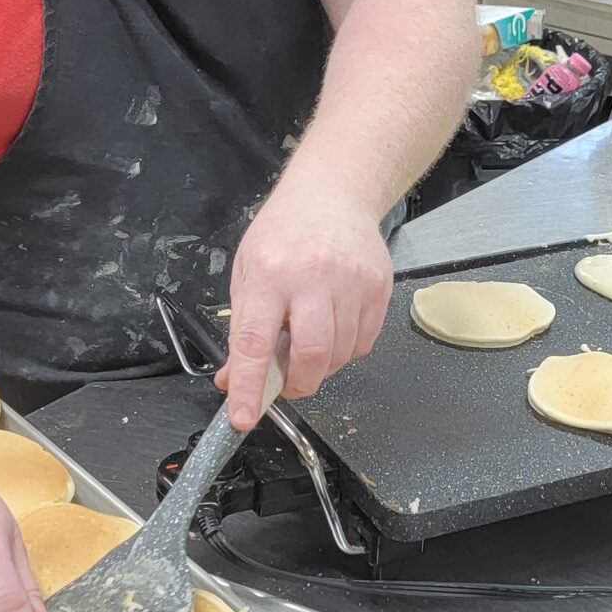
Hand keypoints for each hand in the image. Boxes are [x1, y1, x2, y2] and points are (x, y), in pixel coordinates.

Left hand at [217, 175, 393, 426]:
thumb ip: (241, 330)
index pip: (255, 342)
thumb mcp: (247, 272)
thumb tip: (233, 381)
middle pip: (312, 355)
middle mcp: (312, 277)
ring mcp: (351, 283)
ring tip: (309, 339)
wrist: (333, 194)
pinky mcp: (378, 288)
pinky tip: (333, 326)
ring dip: (321, 366)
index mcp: (269, 274)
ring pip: (340, 355)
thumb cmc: (284, 232)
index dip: (249, 387)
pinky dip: (345, 349)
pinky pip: (363, 343)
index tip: (243, 417)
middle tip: (287, 382)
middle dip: (298, 384)